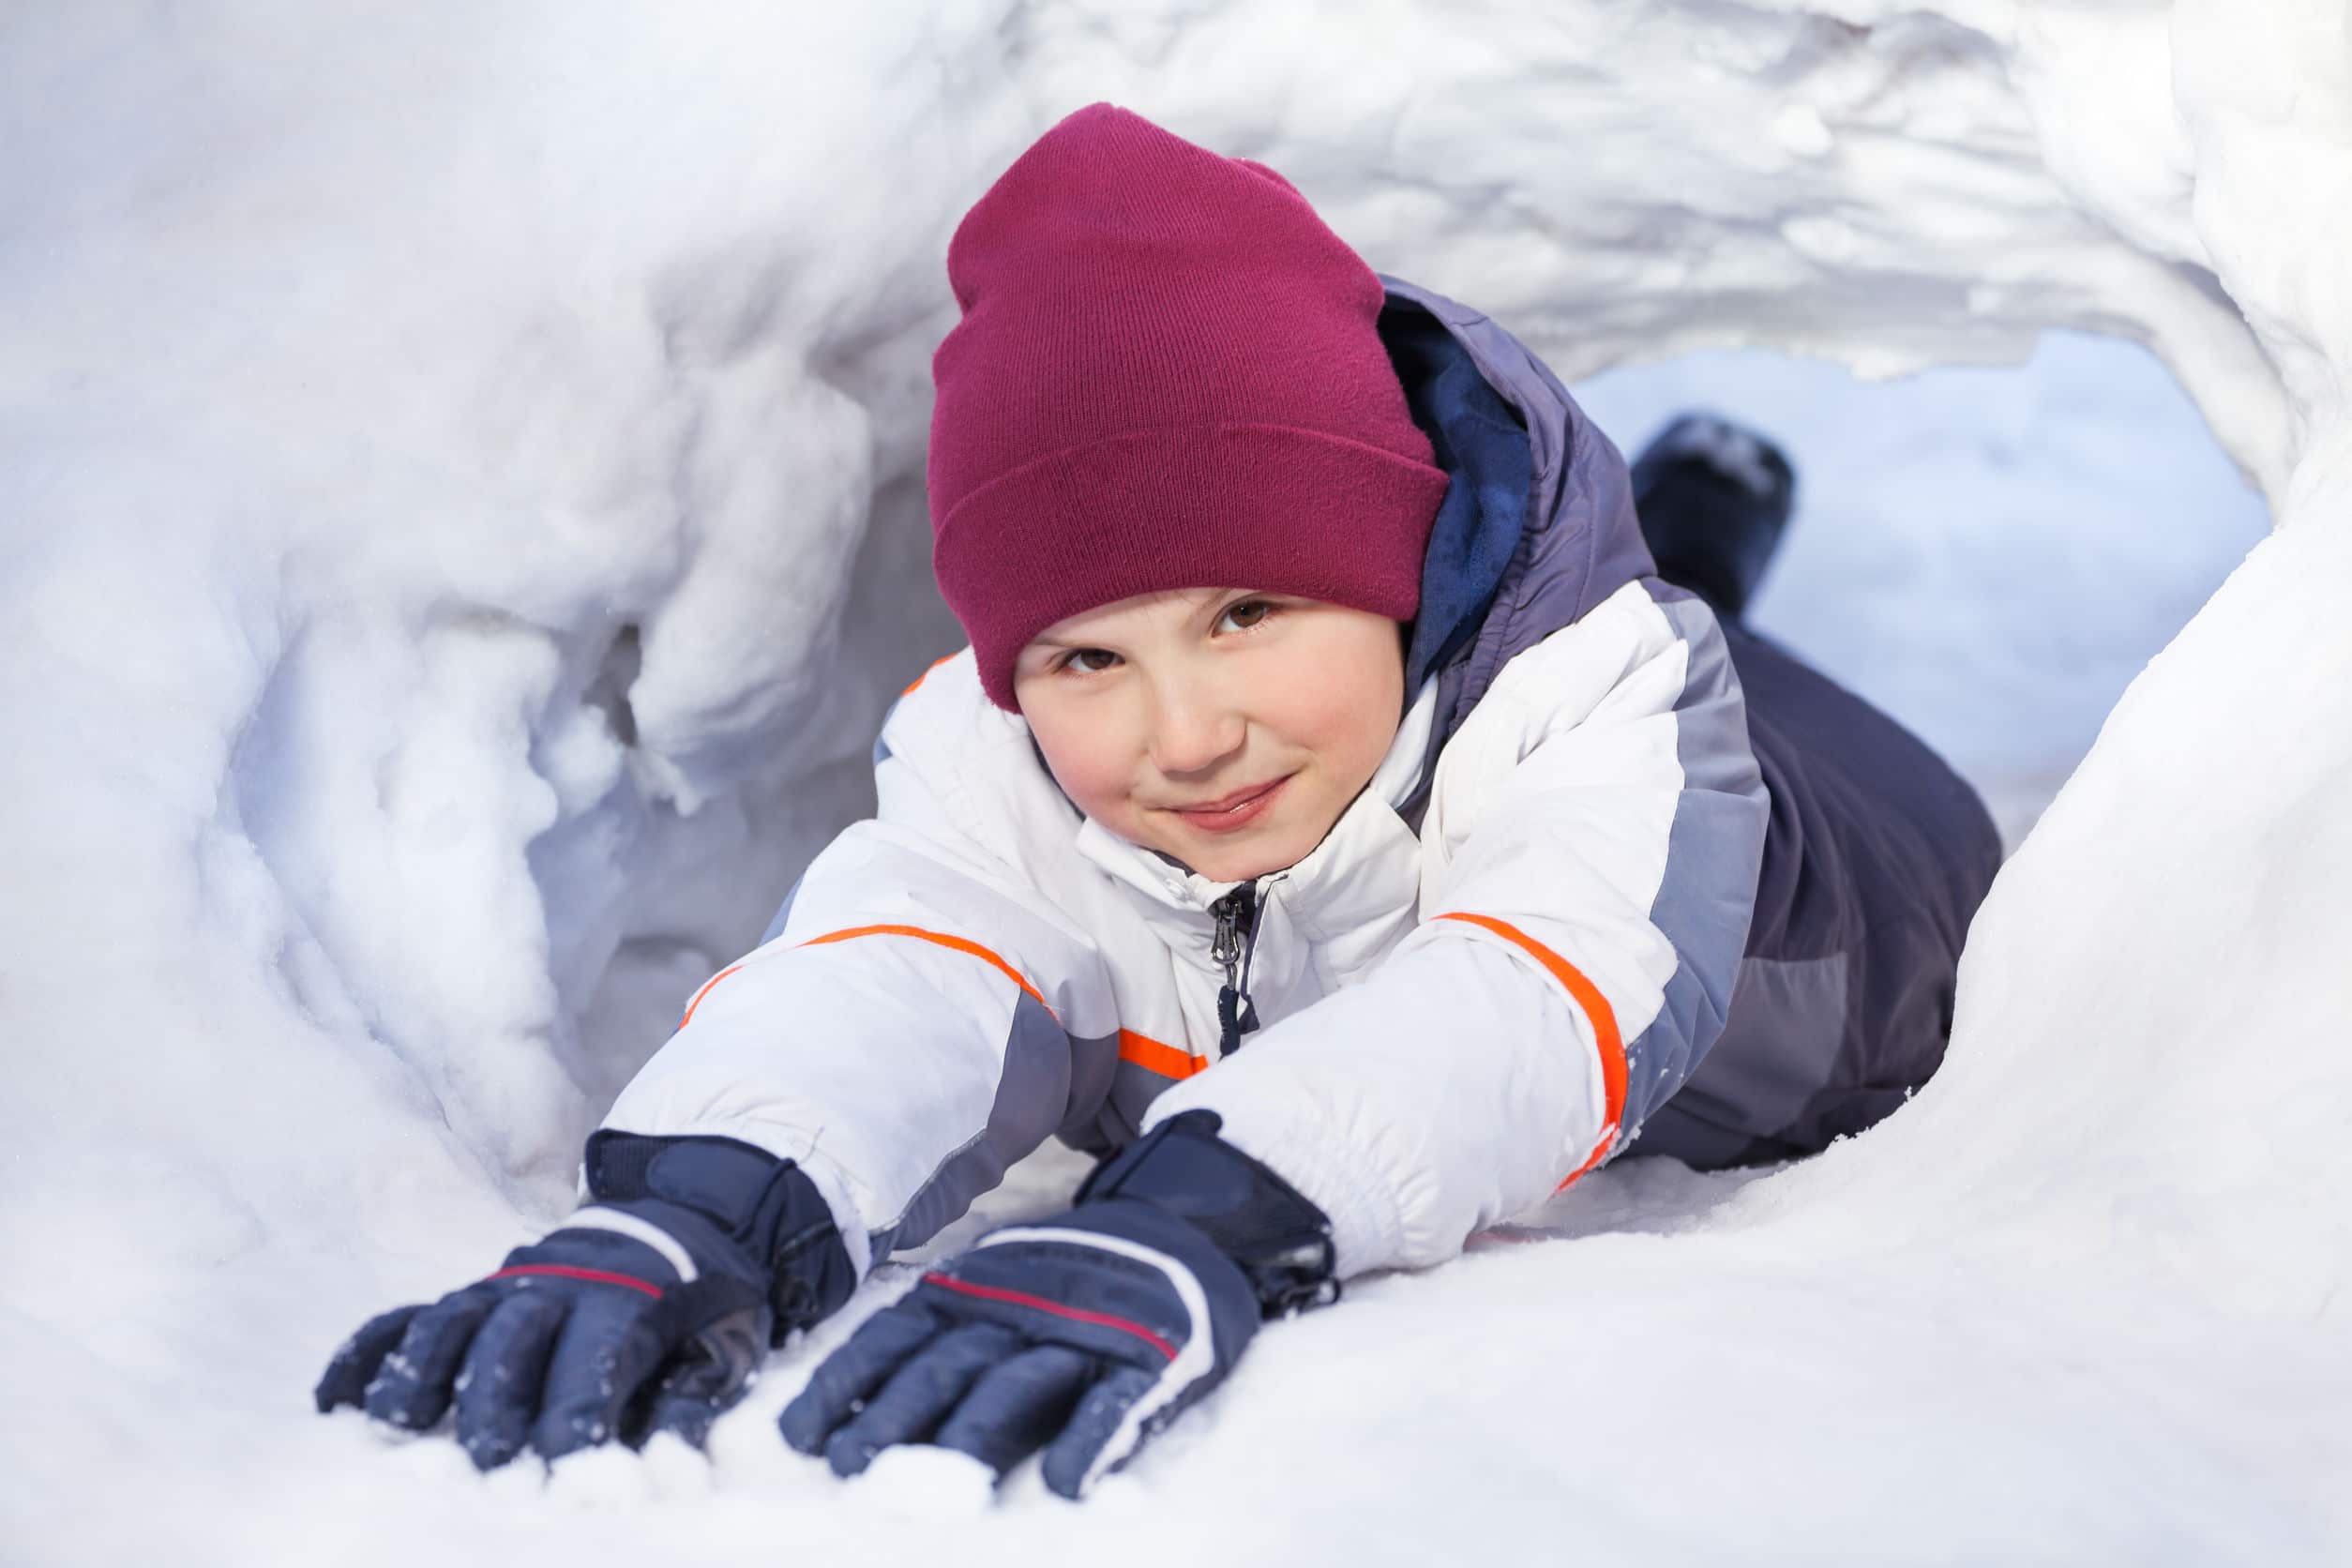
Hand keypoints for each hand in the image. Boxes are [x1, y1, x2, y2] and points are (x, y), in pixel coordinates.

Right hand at [315, 1131, 853, 1468]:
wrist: (684, 1220)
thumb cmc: (706, 1300)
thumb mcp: (730, 1343)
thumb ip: (697, 1402)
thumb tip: (667, 1468)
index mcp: (628, 1301)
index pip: (594, 1360)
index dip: (577, 1418)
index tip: (565, 1472)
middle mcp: (555, 1287)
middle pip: (508, 1340)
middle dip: (492, 1402)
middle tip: (484, 1463)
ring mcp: (503, 1284)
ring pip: (446, 1321)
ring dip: (417, 1371)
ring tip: (395, 1429)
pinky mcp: (471, 1291)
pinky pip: (407, 1315)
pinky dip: (367, 1353)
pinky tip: (335, 1401)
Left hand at [778, 1111, 1334, 1497]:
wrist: (1189, 1220)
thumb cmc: (1072, 1270)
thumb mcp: (995, 1278)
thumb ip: (937, 1329)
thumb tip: (849, 1404)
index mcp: (974, 1289)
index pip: (893, 1339)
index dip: (847, 1385)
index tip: (799, 1436)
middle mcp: (1019, 1307)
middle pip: (945, 1366)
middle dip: (894, 1418)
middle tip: (850, 1471)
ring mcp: (1084, 1334)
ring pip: (1018, 1385)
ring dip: (973, 1438)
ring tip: (939, 1491)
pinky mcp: (1150, 1361)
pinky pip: (1115, 1405)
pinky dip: (1088, 1443)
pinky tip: (1063, 1485)